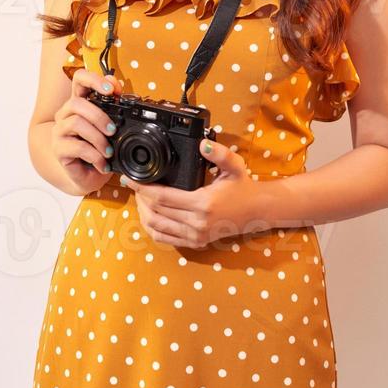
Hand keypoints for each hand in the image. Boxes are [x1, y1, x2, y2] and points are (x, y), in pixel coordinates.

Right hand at [52, 69, 121, 194]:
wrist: (90, 176)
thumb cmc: (100, 147)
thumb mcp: (110, 126)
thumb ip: (113, 104)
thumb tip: (116, 83)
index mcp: (79, 103)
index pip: (79, 79)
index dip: (93, 79)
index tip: (110, 90)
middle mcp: (65, 114)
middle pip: (76, 103)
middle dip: (99, 116)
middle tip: (113, 130)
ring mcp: (59, 131)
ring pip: (76, 123)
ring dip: (97, 138)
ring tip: (108, 151)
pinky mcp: (59, 150)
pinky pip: (77, 147)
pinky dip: (94, 155)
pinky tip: (102, 162)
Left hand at [119, 137, 267, 248]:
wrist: (256, 211)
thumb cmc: (243, 187)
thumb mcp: (235, 166)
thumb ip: (219, 153)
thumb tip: (202, 144)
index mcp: (203, 203)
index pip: (162, 198)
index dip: (143, 188)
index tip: (130, 179)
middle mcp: (197, 223)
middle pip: (155, 212)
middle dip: (140, 198)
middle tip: (134, 185)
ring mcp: (195, 236)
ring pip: (156, 227)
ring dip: (143, 213)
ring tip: (140, 198)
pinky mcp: (195, 242)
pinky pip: (164, 239)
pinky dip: (152, 227)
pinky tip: (149, 215)